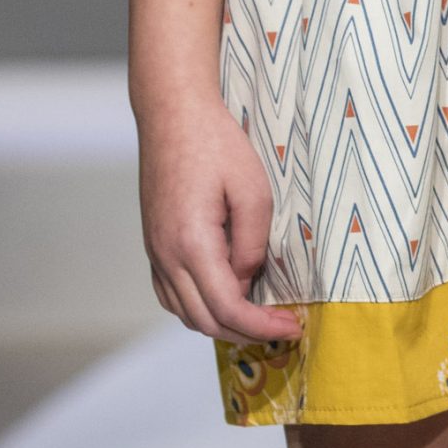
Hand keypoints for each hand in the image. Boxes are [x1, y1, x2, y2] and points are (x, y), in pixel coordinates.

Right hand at [138, 93, 302, 343]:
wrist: (172, 114)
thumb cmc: (215, 143)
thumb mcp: (253, 190)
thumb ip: (253, 244)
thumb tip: (248, 281)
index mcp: (191, 244)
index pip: (228, 309)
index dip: (263, 328)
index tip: (293, 327)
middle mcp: (166, 256)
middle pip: (205, 321)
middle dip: (246, 334)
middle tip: (282, 327)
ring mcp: (155, 252)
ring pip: (185, 313)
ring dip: (221, 324)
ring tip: (258, 317)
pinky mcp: (154, 244)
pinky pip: (172, 295)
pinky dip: (199, 307)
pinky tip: (226, 297)